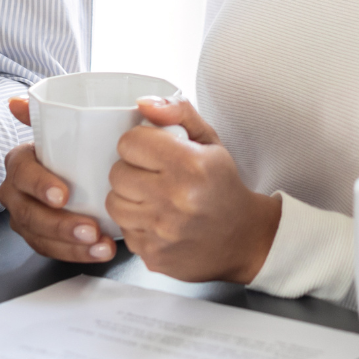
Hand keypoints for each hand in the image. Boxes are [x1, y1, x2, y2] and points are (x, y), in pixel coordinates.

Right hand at [0, 97, 118, 262]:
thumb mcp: (68, 124)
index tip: (63, 195)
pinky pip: (51, 251)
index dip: (39, 185)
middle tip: (90, 229)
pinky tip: (100, 252)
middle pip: (27, 212)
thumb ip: (42, 111)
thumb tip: (16, 102)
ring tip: (101, 246)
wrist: (83, 168)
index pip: (22, 173)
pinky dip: (75, 254)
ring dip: (70, 245)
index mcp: (20, 161)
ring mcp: (26, 216)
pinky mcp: (40, 236)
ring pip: (38, 236)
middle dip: (58, 225)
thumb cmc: (76, 144)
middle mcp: (16, 190)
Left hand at [106, 96, 279, 283]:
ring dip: (129, 198)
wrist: (244, 239)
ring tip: (151, 197)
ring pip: (114, 203)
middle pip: (117, 173)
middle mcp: (174, 199)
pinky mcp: (153, 255)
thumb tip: (143, 103)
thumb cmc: (223, 187)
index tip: (152, 151)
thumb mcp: (210, 141)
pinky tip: (157, 220)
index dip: (139, 143)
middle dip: (132, 170)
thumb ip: (178, 112)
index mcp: (189, 164)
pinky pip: (124, 231)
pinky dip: (136, 224)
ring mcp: (162, 231)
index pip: (130, 142)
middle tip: (152, 175)